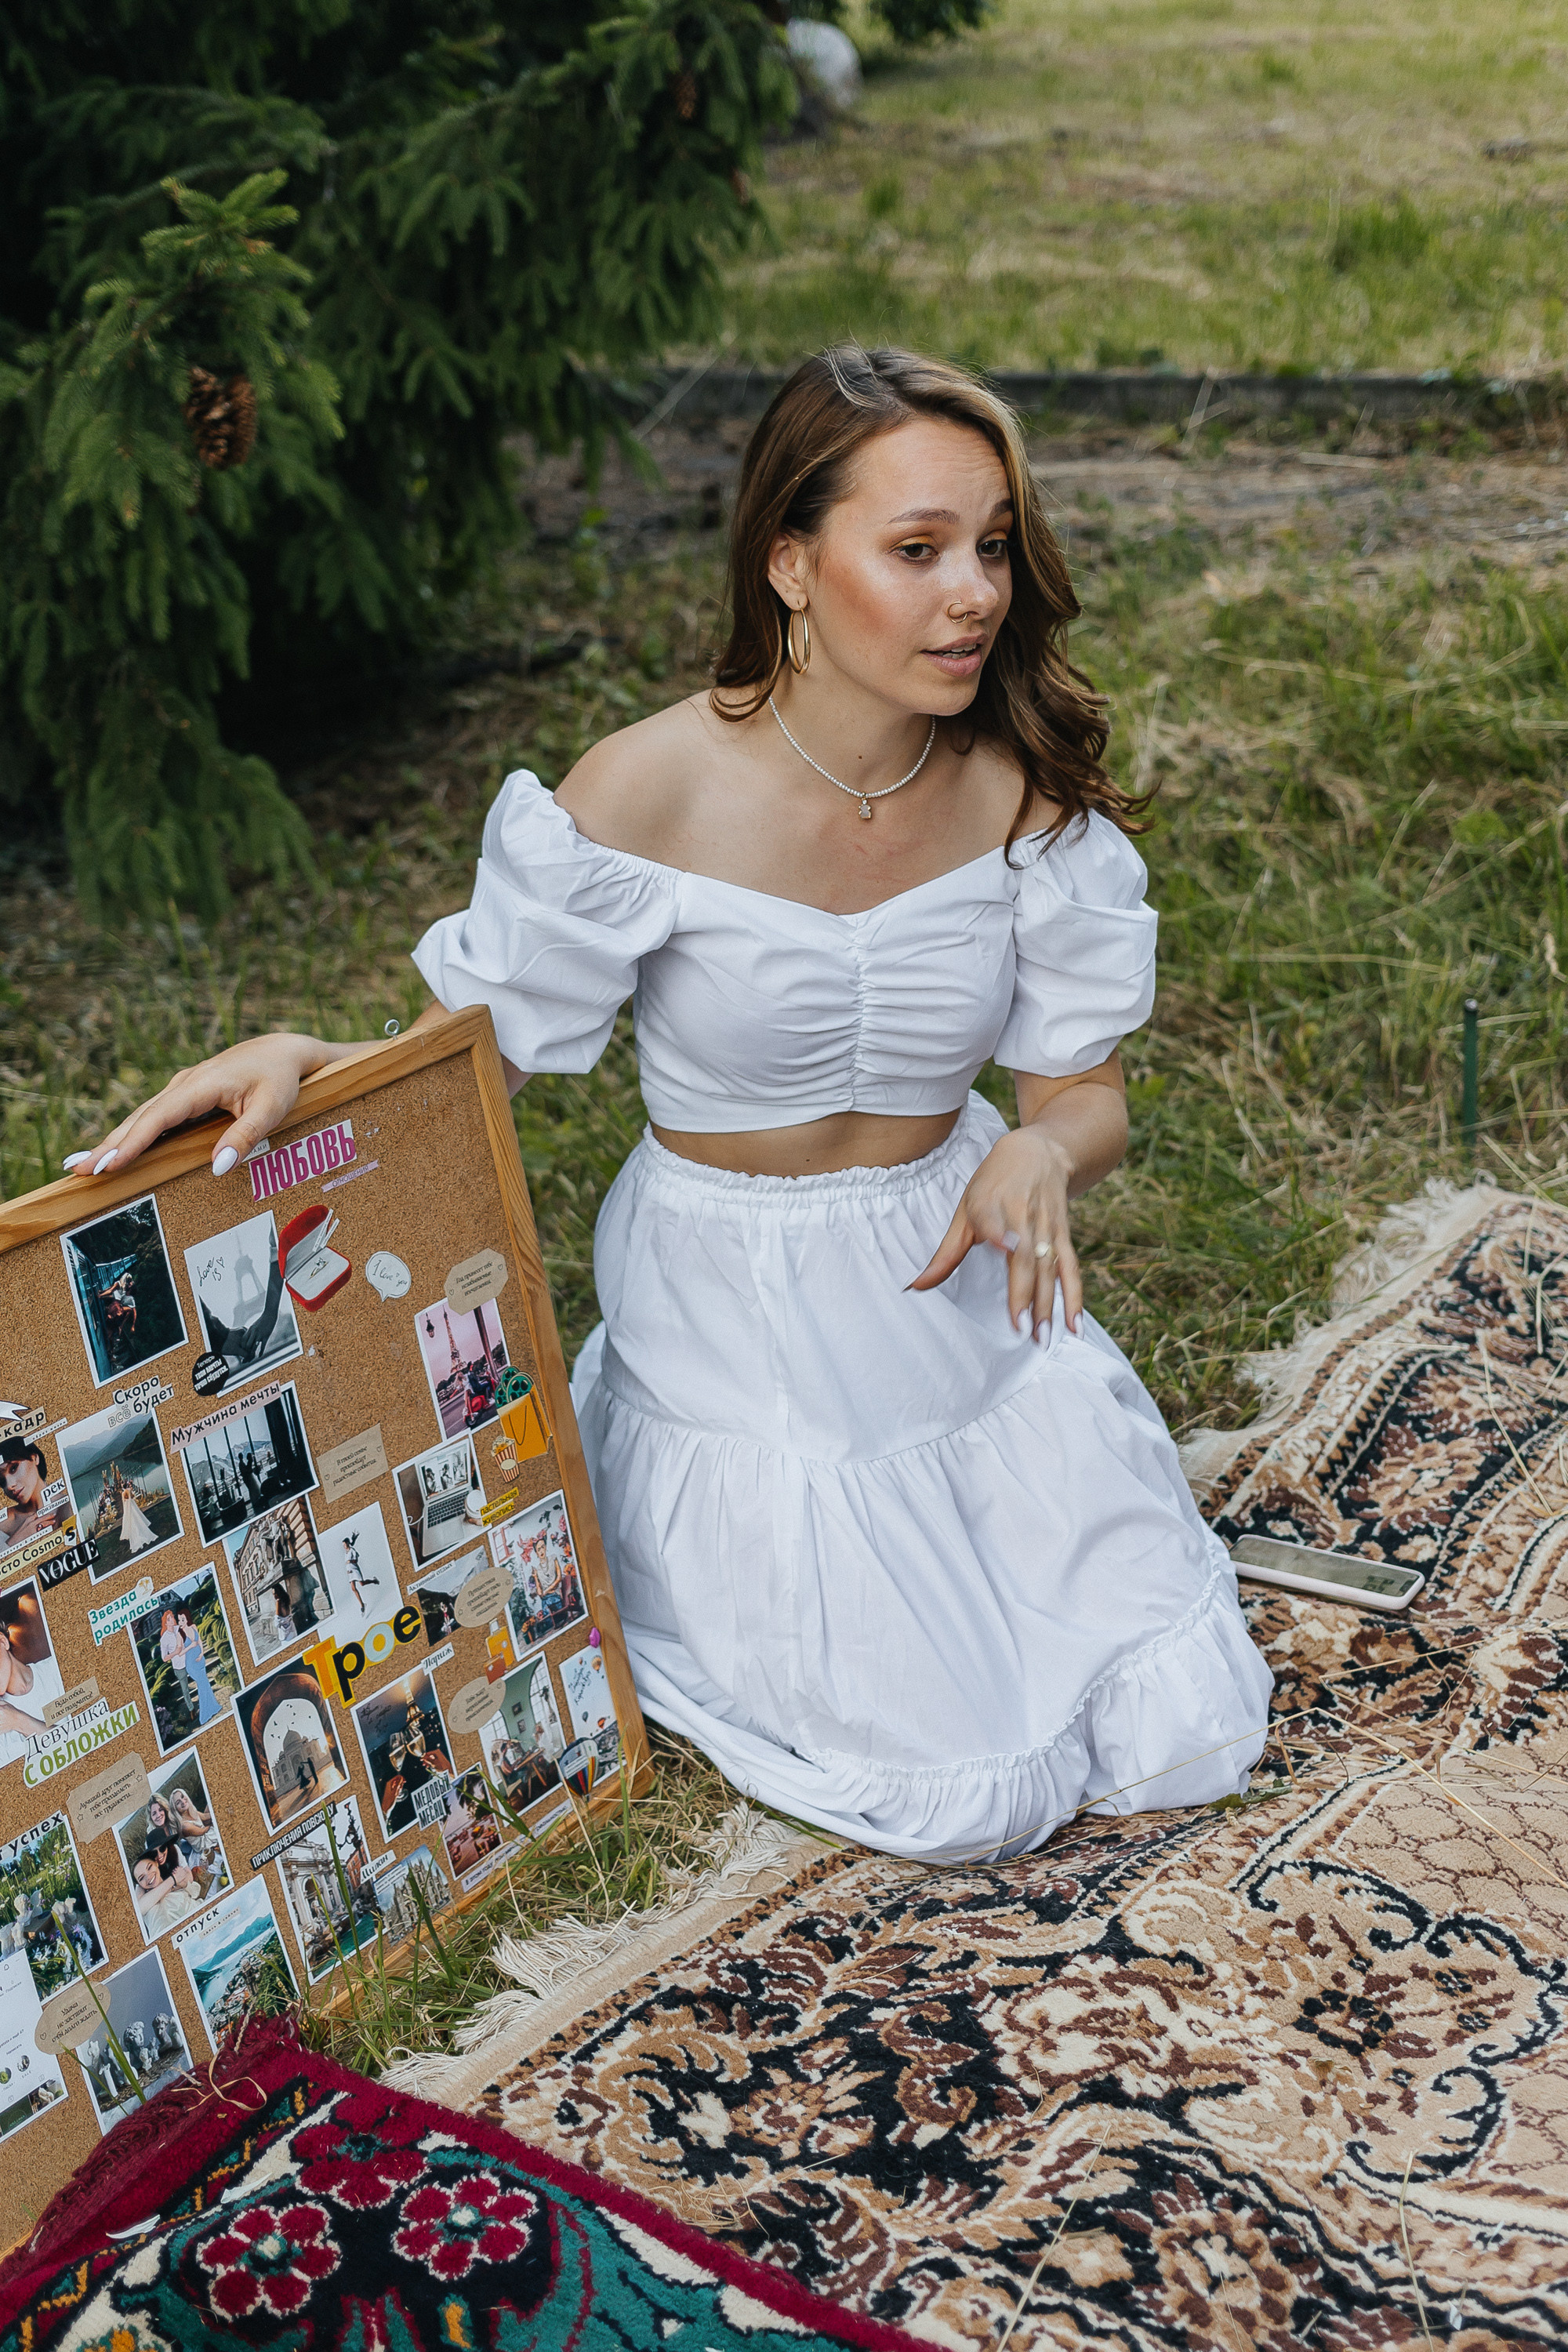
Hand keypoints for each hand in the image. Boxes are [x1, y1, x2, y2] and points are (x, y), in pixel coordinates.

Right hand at [62, 1032, 334, 1182]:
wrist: (282, 1051)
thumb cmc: (279, 1079)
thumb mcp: (272, 1108)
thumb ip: (245, 1136)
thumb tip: (217, 1168)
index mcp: (201, 1084)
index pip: (159, 1118)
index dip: (132, 1142)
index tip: (109, 1164)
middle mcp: (184, 1084)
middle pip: (139, 1118)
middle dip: (108, 1145)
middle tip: (78, 1170)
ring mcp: (181, 1089)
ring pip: (141, 1117)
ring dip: (112, 1140)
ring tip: (82, 1165)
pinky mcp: (184, 1096)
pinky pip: (151, 1117)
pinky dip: (129, 1134)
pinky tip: (113, 1152)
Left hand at [909, 1125, 1081, 1340]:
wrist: (1039, 1152)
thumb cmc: (993, 1184)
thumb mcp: (965, 1209)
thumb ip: (946, 1253)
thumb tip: (916, 1287)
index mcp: (990, 1203)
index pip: (993, 1219)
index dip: (1000, 1233)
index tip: (1007, 1248)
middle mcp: (1022, 1214)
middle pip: (1025, 1257)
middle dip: (1025, 1293)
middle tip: (1021, 1329)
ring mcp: (1046, 1226)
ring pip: (1050, 1268)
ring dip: (1048, 1305)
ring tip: (1043, 1337)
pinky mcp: (1063, 1235)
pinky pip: (1070, 1269)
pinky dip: (1074, 1298)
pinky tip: (1074, 1326)